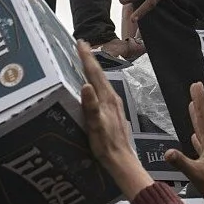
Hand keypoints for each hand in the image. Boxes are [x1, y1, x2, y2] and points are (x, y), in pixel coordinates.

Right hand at [76, 41, 151, 197]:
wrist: (122, 161)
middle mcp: (112, 99)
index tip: (80, 42)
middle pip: (99, 75)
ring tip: (84, 62)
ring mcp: (114, 106)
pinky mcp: (113, 113)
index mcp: (107, 99)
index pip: (94, 74)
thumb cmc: (107, 146)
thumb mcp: (96, 126)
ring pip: (102, 83)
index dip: (87, 57)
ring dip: (92, 71)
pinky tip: (93, 87)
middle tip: (81, 46)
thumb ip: (91, 106)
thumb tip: (85, 85)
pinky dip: (96, 83)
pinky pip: (103, 92)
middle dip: (89, 60)